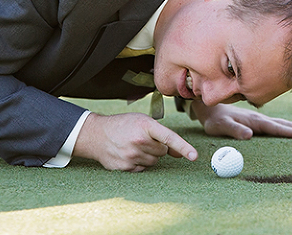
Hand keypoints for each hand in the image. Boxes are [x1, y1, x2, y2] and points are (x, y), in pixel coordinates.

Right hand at [73, 112, 197, 171]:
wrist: (96, 134)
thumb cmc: (123, 125)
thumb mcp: (143, 122)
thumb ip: (163, 136)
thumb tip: (181, 154)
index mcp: (145, 125)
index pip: (169, 138)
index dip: (183, 147)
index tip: (194, 157)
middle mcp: (139, 141)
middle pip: (162, 152)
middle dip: (157, 147)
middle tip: (142, 139)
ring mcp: (131, 155)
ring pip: (154, 162)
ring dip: (148, 155)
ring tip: (134, 146)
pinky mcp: (125, 167)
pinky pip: (143, 169)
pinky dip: (139, 163)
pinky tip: (129, 154)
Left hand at [191, 102, 291, 139]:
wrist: (207, 106)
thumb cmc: (213, 119)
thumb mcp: (220, 126)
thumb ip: (233, 130)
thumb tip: (249, 135)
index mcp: (254, 121)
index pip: (277, 128)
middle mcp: (260, 119)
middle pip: (287, 124)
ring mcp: (261, 119)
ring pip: (285, 123)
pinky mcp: (259, 121)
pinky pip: (279, 124)